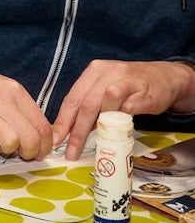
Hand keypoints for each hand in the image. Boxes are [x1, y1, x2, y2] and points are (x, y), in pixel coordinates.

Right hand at [0, 45, 53, 159]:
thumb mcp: (1, 86)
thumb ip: (18, 107)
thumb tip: (37, 133)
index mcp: (14, 91)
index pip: (42, 125)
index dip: (46, 145)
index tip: (40, 151)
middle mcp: (0, 100)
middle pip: (31, 138)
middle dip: (31, 153)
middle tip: (24, 155)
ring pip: (11, 143)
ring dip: (8, 151)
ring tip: (0, 146)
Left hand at [52, 59, 194, 159]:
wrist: (166, 77)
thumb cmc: (130, 85)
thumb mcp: (105, 88)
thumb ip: (90, 104)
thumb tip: (73, 128)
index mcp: (94, 71)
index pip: (72, 98)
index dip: (63, 121)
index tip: (57, 139)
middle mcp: (108, 73)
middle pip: (86, 105)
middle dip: (77, 132)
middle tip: (71, 151)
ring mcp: (127, 81)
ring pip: (105, 106)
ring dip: (101, 125)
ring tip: (101, 137)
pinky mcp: (144, 93)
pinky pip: (128, 110)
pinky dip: (121, 121)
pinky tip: (120, 126)